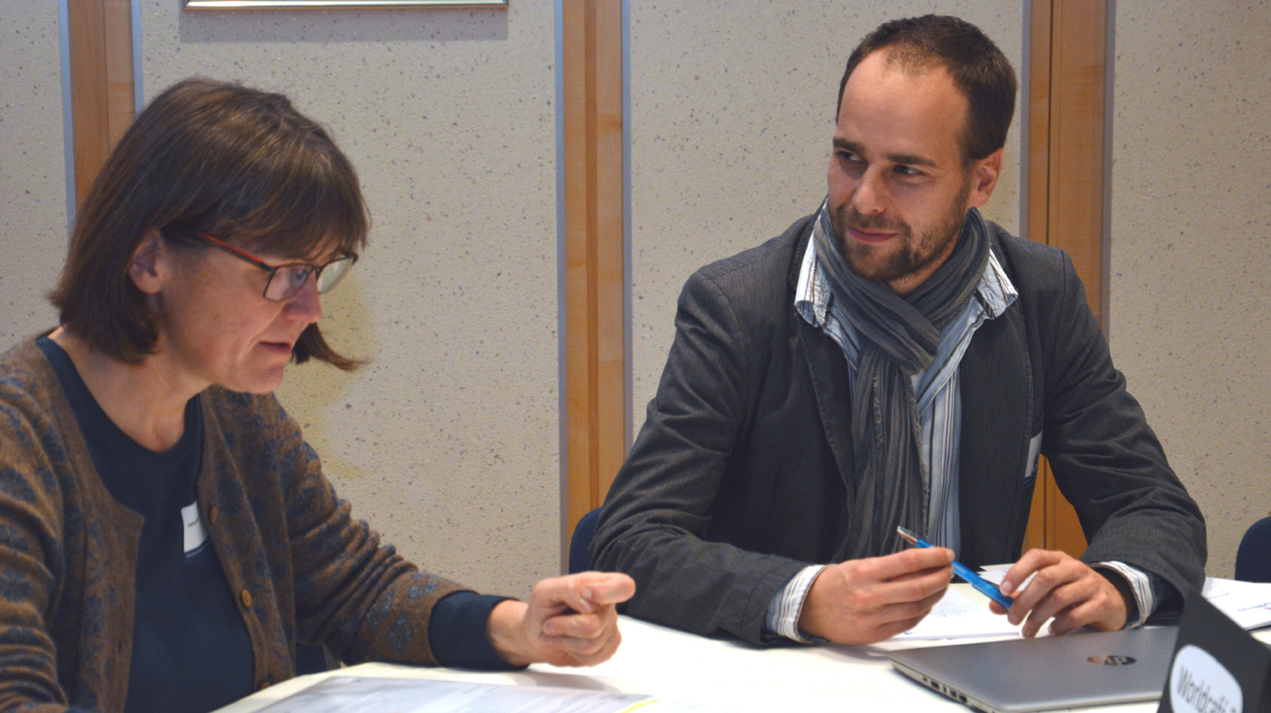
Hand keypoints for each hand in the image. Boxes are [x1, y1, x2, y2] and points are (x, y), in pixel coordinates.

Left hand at [487, 571, 635, 666]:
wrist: (536, 636)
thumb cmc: (543, 610)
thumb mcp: (545, 591)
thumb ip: (569, 588)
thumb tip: (589, 600)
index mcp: (598, 583)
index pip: (623, 586)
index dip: (608, 592)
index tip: (587, 594)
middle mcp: (609, 605)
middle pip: (595, 623)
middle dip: (565, 627)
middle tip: (550, 623)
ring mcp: (610, 628)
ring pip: (591, 643)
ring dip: (564, 640)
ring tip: (555, 633)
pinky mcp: (608, 648)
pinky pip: (592, 657)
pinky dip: (571, 652)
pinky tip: (567, 643)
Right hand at [797, 548, 953, 644]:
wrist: (810, 608)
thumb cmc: (835, 585)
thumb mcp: (858, 566)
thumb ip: (889, 566)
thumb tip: (923, 563)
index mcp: (864, 572)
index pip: (908, 561)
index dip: (932, 557)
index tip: (945, 554)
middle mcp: (869, 595)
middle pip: (918, 586)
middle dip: (940, 577)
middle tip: (948, 570)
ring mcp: (873, 617)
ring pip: (917, 607)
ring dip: (935, 594)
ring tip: (941, 585)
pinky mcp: (875, 634)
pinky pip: (908, 623)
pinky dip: (923, 612)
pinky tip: (927, 603)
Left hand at [992, 549, 1126, 636]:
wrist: (1113, 599)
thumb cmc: (1074, 592)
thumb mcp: (1048, 589)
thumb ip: (1020, 595)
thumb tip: (995, 604)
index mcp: (1058, 559)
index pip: (1035, 557)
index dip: (1017, 572)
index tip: (1003, 590)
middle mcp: (1074, 567)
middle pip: (1044, 579)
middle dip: (1024, 601)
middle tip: (1013, 619)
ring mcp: (1090, 584)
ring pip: (1058, 598)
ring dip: (1038, 618)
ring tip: (1028, 630)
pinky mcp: (1101, 603)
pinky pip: (1075, 615)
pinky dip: (1059, 626)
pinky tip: (1053, 630)